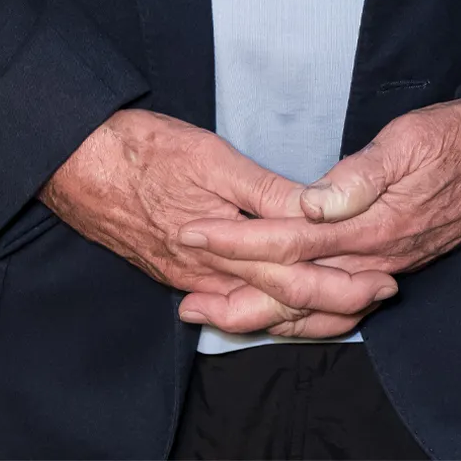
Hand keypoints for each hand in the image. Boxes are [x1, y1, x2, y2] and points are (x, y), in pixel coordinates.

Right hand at [37, 108, 400, 337]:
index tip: (383, 273)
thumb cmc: (143, 150)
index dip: (343, 279)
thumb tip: (313, 208)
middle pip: (285, 299)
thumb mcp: (210, 156)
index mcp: (226, 243)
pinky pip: (230, 303)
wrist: (78, 164)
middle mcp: (211, 272)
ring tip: (346, 306)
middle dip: (337, 301)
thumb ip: (264, 190)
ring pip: (259, 308)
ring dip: (306, 311)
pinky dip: (264, 310)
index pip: (297, 275)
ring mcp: (192, 277)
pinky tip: (278, 309)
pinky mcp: (177, 272)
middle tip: (381, 293)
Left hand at [173, 99, 460, 338]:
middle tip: (186, 300)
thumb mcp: (407, 141)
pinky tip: (281, 317)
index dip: (237, 241)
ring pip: (314, 309)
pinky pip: (339, 307)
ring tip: (215, 316)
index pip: (288, 242)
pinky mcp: (389, 263)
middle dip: (236, 296)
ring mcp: (382, 266)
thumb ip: (360, 175)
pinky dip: (304, 319)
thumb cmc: (455, 141)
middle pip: (293, 291)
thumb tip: (313, 203)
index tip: (194, 234)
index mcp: (369, 226)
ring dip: (262, 315)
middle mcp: (372, 258)